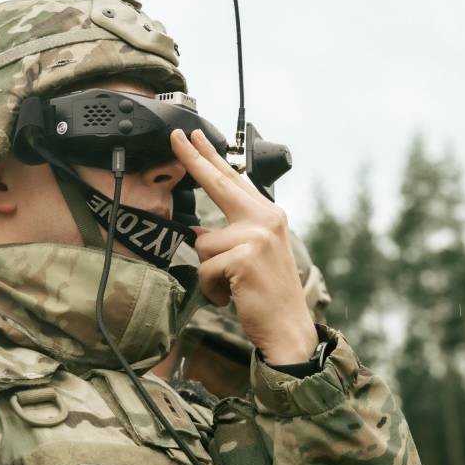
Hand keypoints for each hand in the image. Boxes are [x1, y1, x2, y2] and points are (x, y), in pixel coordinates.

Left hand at [170, 129, 317, 364]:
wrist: (289, 329)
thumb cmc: (268, 294)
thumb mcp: (255, 255)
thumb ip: (232, 234)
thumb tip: (196, 229)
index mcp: (268, 216)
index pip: (234, 180)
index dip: (211, 157)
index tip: (193, 136)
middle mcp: (266, 218)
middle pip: (219, 183)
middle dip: (194, 158)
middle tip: (176, 136)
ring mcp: (256, 236)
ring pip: (203, 243)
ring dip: (210, 272)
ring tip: (233, 287)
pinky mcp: (244, 257)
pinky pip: (205, 269)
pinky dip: (212, 289)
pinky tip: (233, 297)